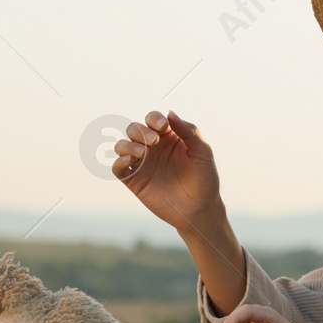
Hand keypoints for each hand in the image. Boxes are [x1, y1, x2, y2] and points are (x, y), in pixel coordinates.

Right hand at [113, 110, 222, 233]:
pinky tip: (131, 160)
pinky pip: (118, 168)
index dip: (154, 119)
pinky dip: (119, 161)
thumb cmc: (204, 180)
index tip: (163, 127)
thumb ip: (189, 131)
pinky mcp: (134, 181)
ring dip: (127, 144)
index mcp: (168, 138)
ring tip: (142, 152)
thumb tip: (170, 113)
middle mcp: (152, 149)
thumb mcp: (202, 152)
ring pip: (122, 146)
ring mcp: (142, 164)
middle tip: (154, 141)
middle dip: (140, 131)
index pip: (153, 119)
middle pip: (134, 129)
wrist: (200, 209)